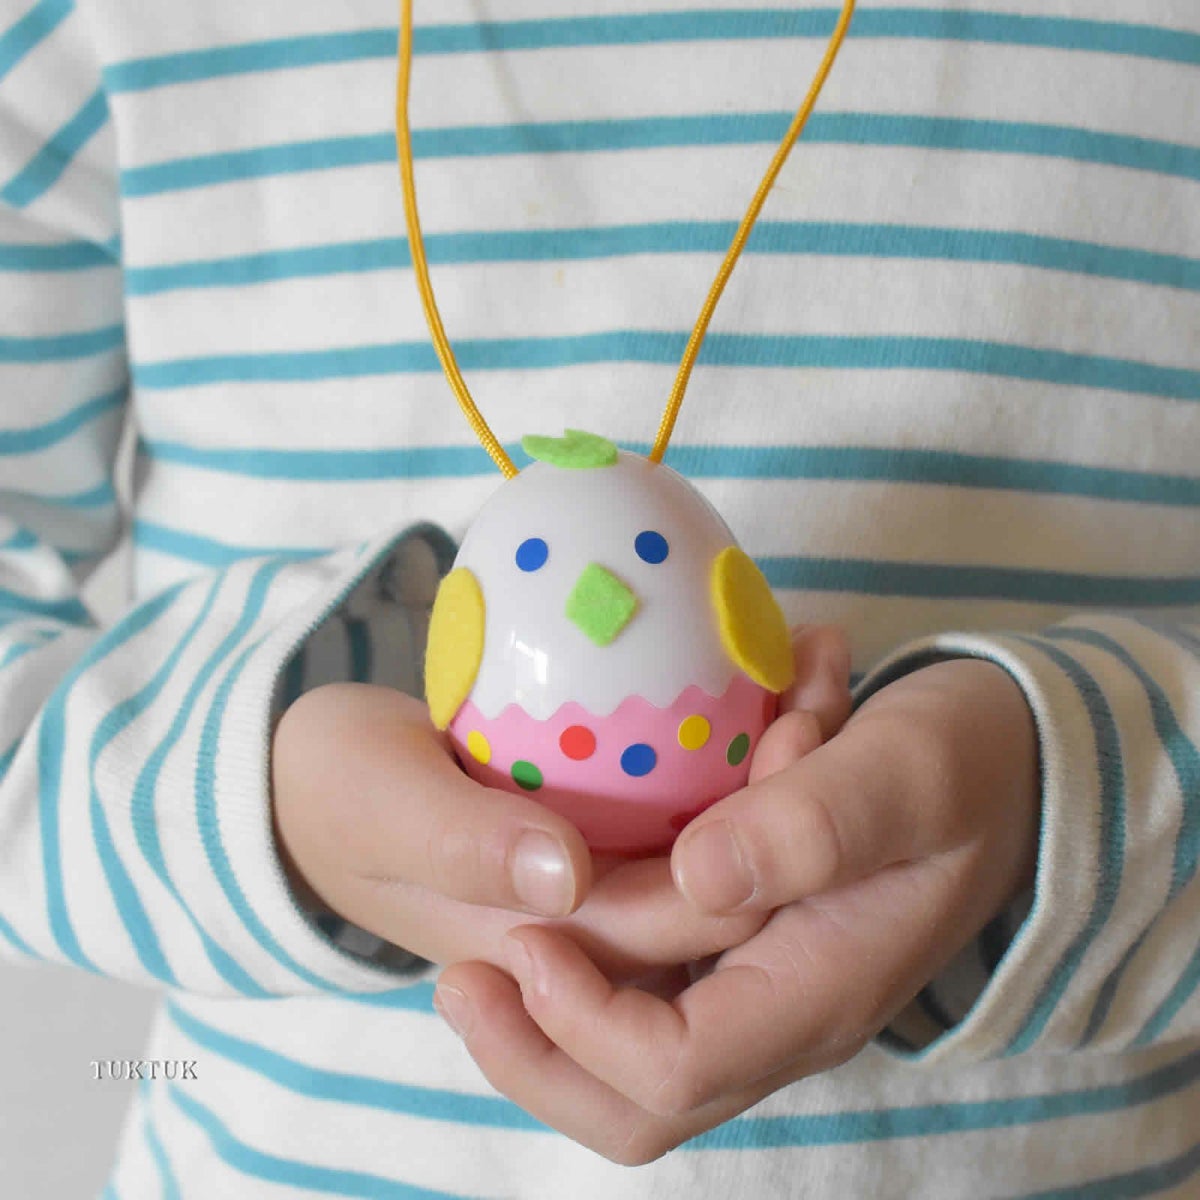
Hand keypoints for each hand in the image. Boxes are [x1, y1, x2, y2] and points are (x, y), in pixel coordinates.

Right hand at [270, 623, 849, 984]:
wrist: (326, 782)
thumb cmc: (343, 797)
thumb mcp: (383, 809)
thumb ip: (463, 846)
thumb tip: (565, 874)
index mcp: (556, 946)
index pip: (688, 912)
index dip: (761, 838)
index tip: (799, 728)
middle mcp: (602, 928)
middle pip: (733, 873)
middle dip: (795, 785)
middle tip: (824, 669)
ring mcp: (612, 877)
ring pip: (728, 832)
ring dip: (781, 752)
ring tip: (817, 654)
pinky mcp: (613, 831)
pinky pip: (697, 790)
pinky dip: (742, 732)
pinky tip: (772, 658)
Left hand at [433, 657, 1038, 1162]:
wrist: (1005, 767)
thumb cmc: (963, 761)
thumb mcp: (906, 769)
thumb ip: (816, 824)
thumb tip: (698, 880)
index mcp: (820, 989)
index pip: (677, 1066)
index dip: (585, 1022)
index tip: (526, 938)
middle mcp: (782, 1010)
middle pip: (640, 1100)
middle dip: (538, 1054)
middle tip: (460, 977)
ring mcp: (761, 985)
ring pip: (635, 1059)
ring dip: (550, 1016)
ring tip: (479, 945)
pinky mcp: (745, 949)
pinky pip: (651, 993)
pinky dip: (588, 965)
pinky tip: (547, 902)